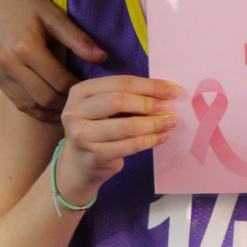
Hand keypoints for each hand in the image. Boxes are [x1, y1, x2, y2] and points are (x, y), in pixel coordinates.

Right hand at [0, 0, 107, 121]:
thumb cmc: (27, 0)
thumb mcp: (54, 15)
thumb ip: (78, 39)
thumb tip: (103, 58)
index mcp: (25, 47)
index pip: (60, 81)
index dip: (79, 88)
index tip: (93, 88)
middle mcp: (7, 62)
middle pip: (45, 97)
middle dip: (67, 102)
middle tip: (85, 100)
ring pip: (30, 105)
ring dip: (52, 109)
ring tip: (71, 104)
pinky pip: (17, 101)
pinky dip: (36, 107)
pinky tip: (53, 105)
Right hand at [57, 75, 178, 203]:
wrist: (81, 163)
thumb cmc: (101, 128)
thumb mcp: (108, 107)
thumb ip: (130, 96)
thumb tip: (167, 92)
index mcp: (81, 91)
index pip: (120, 82)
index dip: (149, 86)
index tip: (172, 90)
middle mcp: (75, 110)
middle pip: (119, 101)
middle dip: (149, 103)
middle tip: (168, 107)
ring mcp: (81, 134)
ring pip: (126, 126)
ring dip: (153, 124)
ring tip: (170, 122)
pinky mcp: (94, 155)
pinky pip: (129, 146)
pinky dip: (149, 140)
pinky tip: (162, 137)